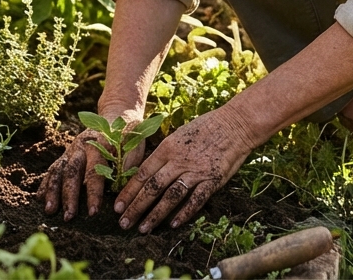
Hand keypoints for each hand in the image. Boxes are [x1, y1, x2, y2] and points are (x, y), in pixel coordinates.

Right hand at [41, 117, 147, 220]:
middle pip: (71, 172)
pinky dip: (46, 183)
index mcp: (99, 144)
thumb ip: (128, 163)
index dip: (93, 193)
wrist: (116, 114)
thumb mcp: (133, 144)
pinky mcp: (67, 154)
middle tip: (69, 217)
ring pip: (58, 170)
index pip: (94, 171)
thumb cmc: (128, 134)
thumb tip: (121, 186)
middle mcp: (81, 146)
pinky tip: (40, 198)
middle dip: (69, 196)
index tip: (93, 212)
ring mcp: (71, 150)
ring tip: (49, 211)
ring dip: (53, 191)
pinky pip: (53, 168)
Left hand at [114, 107, 256, 232]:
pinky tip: (173, 225)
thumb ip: (164, 153)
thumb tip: (147, 171)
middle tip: (123, 223)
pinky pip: (196, 200)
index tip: (118, 206)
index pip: (142, 174)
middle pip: (152, 187)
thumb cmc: (206, 127)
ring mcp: (196, 171)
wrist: (235, 124)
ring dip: (155, 214)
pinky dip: (184, 213)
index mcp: (167, 148)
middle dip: (136, 207)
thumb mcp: (179, 135)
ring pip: (170, 197)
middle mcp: (178, 161)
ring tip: (143, 228)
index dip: (128, 192)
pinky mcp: (213, 180)